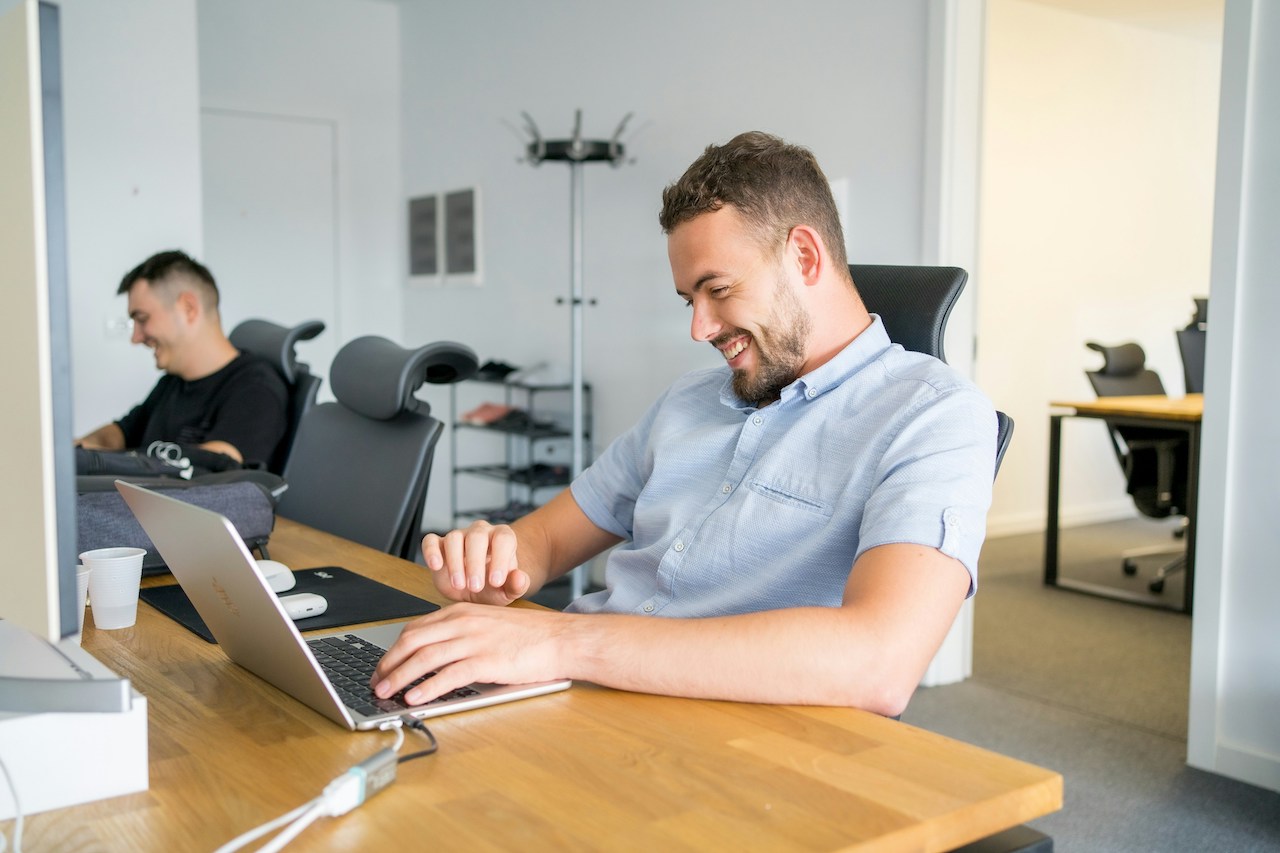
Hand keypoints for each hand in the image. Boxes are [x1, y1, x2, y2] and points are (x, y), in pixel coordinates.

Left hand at [371, 603, 566, 703]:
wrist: (561, 639)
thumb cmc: (530, 636)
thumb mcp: (489, 624)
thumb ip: (462, 633)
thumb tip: (434, 655)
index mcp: (462, 612)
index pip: (416, 628)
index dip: (394, 649)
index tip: (384, 665)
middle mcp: (464, 623)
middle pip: (413, 641)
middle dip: (389, 663)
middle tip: (377, 681)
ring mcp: (474, 641)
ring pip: (425, 657)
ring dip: (400, 676)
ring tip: (385, 692)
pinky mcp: (486, 661)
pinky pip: (448, 675)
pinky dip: (427, 687)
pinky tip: (415, 698)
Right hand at [421, 521, 530, 605]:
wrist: (474, 590)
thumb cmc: (493, 586)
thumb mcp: (508, 590)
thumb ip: (517, 584)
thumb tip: (520, 578)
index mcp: (502, 538)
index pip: (503, 539)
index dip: (499, 559)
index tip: (495, 581)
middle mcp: (480, 532)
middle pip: (476, 537)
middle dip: (475, 563)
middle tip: (475, 587)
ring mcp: (459, 536)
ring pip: (454, 538)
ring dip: (455, 562)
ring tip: (459, 584)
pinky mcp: (438, 545)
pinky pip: (431, 540)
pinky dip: (431, 551)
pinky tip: (436, 566)